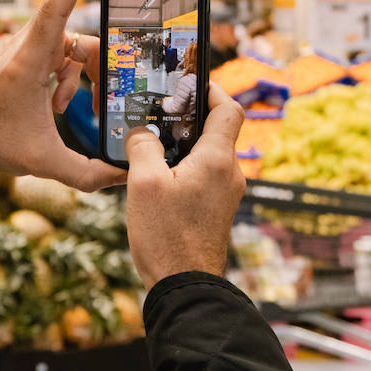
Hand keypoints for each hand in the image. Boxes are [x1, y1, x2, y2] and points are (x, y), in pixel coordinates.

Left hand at [0, 0, 127, 191]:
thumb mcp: (45, 163)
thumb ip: (90, 173)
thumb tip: (125, 175)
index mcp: (29, 59)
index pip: (60, 2)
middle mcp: (28, 45)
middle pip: (82, 35)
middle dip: (98, 64)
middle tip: (102, 92)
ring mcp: (29, 48)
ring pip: (75, 47)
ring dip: (81, 77)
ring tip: (62, 108)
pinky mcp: (30, 56)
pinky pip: (64, 56)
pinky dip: (69, 79)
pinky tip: (56, 105)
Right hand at [124, 85, 245, 288]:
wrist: (185, 287)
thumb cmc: (167, 237)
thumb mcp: (144, 184)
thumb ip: (142, 147)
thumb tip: (141, 133)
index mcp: (217, 159)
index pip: (229, 109)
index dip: (211, 90)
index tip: (190, 83)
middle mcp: (229, 174)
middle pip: (216, 131)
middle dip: (188, 119)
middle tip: (159, 114)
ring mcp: (225, 194)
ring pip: (208, 155)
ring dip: (183, 147)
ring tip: (152, 148)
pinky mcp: (217, 210)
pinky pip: (204, 177)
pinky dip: (185, 169)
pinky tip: (157, 179)